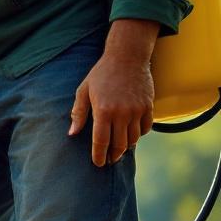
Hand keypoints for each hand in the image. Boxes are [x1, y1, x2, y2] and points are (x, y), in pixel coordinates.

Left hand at [69, 19, 158, 166]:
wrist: (127, 56)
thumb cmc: (101, 74)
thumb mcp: (84, 91)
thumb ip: (78, 113)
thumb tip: (72, 134)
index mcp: (103, 111)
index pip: (101, 142)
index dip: (99, 156)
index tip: (98, 163)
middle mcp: (121, 113)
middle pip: (119, 144)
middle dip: (113, 156)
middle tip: (109, 160)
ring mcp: (137, 110)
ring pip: (133, 139)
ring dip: (126, 147)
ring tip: (120, 149)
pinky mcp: (148, 105)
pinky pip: (146, 128)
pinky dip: (139, 135)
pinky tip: (132, 135)